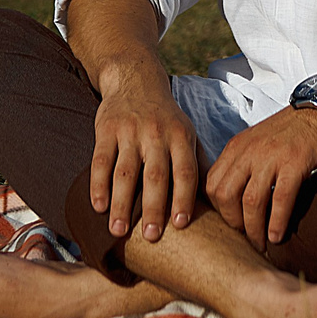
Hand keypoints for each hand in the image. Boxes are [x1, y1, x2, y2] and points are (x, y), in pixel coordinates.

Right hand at [90, 62, 202, 243]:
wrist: (136, 80)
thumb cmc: (166, 118)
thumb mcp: (187, 133)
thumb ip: (199, 164)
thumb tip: (218, 200)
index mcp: (181, 136)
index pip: (186, 171)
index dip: (183, 198)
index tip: (180, 224)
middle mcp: (157, 133)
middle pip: (155, 175)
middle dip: (153, 208)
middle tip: (151, 237)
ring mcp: (130, 131)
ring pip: (125, 172)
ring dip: (121, 204)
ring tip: (119, 232)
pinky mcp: (106, 129)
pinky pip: (101, 160)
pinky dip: (98, 185)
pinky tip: (98, 207)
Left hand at [205, 104, 316, 249]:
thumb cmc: (289, 133)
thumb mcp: (256, 143)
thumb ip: (241, 166)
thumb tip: (231, 203)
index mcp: (236, 147)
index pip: (212, 185)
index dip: (219, 211)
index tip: (232, 224)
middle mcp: (249, 151)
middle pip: (226, 195)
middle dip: (233, 224)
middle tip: (246, 238)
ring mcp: (271, 156)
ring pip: (251, 202)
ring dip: (254, 230)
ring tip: (261, 244)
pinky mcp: (294, 162)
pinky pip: (280, 199)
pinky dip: (277, 222)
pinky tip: (278, 236)